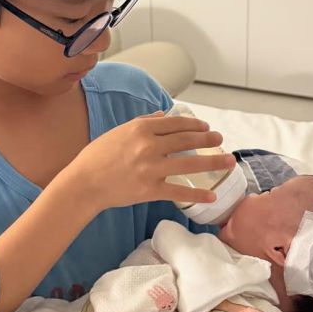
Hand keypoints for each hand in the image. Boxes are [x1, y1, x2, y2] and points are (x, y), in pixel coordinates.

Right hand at [69, 110, 235, 211]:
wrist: (84, 183)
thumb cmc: (97, 156)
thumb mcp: (119, 132)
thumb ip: (143, 122)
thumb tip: (163, 115)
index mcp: (141, 129)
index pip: (176, 123)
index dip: (195, 124)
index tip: (206, 126)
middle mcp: (149, 146)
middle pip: (187, 140)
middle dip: (208, 138)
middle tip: (220, 139)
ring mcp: (151, 168)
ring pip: (189, 162)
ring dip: (213, 161)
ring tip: (228, 161)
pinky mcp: (150, 189)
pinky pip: (179, 191)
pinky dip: (197, 194)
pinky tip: (212, 196)